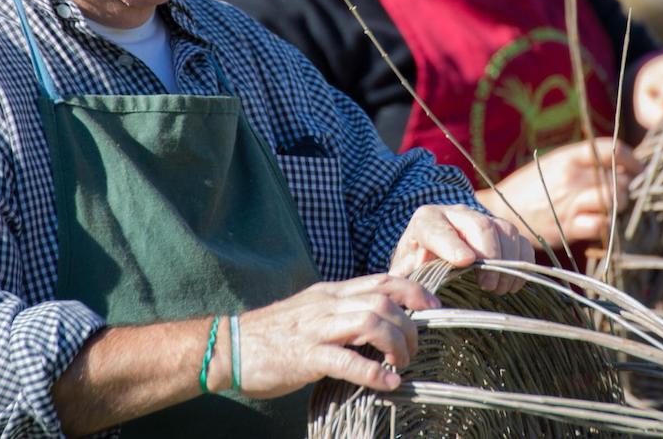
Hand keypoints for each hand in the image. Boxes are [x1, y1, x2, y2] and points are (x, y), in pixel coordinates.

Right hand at [237, 274, 439, 398]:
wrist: (229, 346)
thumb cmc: (274, 334)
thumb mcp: (313, 311)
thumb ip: (344, 312)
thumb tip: (381, 321)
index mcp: (332, 292)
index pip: (382, 280)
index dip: (414, 291)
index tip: (433, 308)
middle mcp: (328, 304)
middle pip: (384, 300)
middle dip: (410, 325)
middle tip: (414, 349)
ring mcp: (316, 329)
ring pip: (371, 322)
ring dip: (396, 344)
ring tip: (401, 365)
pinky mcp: (305, 356)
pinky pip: (346, 360)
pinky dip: (373, 372)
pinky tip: (388, 383)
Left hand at [387, 205, 533, 294]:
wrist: (429, 254)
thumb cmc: (415, 269)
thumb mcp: (404, 276)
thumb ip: (406, 287)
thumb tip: (419, 308)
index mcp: (425, 222)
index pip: (436, 227)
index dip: (450, 244)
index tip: (464, 262)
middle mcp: (455, 215)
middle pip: (480, 225)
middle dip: (488, 255)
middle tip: (486, 285)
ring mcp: (482, 220)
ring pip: (505, 230)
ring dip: (507, 262)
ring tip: (497, 289)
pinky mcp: (502, 232)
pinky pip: (521, 241)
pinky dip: (522, 263)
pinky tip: (511, 285)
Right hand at [474, 137, 639, 246]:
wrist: (499, 212)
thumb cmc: (529, 187)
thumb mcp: (552, 164)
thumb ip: (580, 162)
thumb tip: (617, 163)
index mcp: (567, 157)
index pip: (611, 149)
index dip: (631, 158)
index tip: (637, 168)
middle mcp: (570, 177)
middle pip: (618, 178)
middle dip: (626, 187)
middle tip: (619, 193)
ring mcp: (569, 202)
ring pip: (614, 200)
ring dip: (618, 205)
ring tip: (611, 208)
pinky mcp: (567, 227)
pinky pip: (601, 224)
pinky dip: (605, 225)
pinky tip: (598, 224)